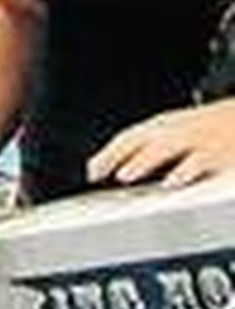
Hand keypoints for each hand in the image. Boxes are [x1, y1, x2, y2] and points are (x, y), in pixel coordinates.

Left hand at [89, 99, 234, 189]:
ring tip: (122, 175)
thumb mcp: (177, 132)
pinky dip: (182, 171)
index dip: (106, 154)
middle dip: (114, 156)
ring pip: (163, 148)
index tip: (91, 172)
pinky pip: (197, 162)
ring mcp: (195, 140)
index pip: (127, 137)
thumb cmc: (210, 128)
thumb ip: (151, 146)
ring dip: (141, 161)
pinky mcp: (217, 153)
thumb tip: (120, 166)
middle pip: (138, 140)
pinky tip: (170, 182)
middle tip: (96, 173)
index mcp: (163, 126)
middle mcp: (175, 130)